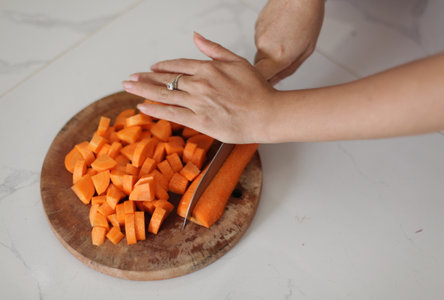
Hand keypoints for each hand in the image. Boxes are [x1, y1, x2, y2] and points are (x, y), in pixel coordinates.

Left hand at [122, 33, 275, 143]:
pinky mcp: (200, 121)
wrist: (267, 114)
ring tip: (129, 87)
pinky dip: (155, 109)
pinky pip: (172, 113)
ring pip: (165, 95)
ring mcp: (198, 102)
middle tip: (130, 78)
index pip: (178, 65)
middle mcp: (200, 84)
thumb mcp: (238, 61)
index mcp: (208, 68)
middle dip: (145, 78)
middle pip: (166, 79)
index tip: (152, 68)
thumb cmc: (257, 90)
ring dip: (144, 90)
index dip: (162, 67)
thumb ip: (215, 49)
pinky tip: (142, 106)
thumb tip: (196, 36)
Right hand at [254, 0, 323, 83]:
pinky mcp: (256, 26)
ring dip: (270, 50)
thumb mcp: (306, 51)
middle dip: (269, 67)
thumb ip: (288, 70)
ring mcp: (258, 35)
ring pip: (260, 53)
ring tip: (286, 38)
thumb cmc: (308, 18)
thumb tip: (275, 82)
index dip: (263, 84)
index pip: (260, 80)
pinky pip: (260, 40)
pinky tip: (280, 30)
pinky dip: (269, 38)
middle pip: (258, 67)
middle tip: (284, 57)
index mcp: (278, 56)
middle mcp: (264, 46)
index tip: (267, 86)